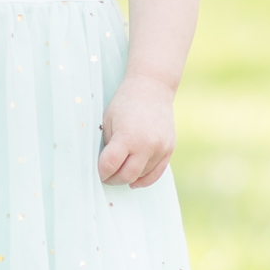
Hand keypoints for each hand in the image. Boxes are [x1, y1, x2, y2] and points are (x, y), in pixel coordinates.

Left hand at [98, 73, 175, 188]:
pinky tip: (135, 181)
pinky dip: (145, 180)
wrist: (153, 88)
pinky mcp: (169, 149)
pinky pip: (157, 173)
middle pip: (127, 175)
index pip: (110, 166)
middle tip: (107, 177)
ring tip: (120, 172)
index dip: (102, 172)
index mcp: (127, 136)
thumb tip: (106, 167)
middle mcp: (146, 145)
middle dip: (114, 179)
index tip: (99, 171)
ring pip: (141, 176)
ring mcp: (160, 148)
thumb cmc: (125, 102)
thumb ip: (108, 145)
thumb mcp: (108, 120)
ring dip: (128, 177)